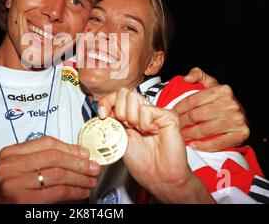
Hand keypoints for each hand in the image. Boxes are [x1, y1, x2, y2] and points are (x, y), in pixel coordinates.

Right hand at [0, 136, 100, 203]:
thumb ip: (44, 158)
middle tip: (93, 166)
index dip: (69, 147)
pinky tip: (82, 192)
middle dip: (78, 162)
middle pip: (53, 157)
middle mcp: (9, 167)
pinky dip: (75, 191)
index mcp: (9, 153)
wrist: (1, 211)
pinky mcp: (23, 201)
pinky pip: (58, 192)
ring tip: (90, 180)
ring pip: (58, 174)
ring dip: (80, 178)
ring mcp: (14, 184)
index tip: (84, 152)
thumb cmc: (15, 191)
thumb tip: (79, 153)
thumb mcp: (24, 169)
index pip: (46, 143)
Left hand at [98, 89, 214, 202]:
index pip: (115, 96)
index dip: (107, 102)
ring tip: (140, 131)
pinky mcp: (168, 115)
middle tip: (126, 127)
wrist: (158, 177)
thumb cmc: (142, 163)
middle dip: (119, 110)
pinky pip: (146, 110)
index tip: (103, 114)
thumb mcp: (118, 139)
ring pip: (134, 97)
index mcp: (129, 116)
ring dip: (131, 117)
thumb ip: (112, 122)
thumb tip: (101, 109)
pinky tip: (152, 133)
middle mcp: (141, 111)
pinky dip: (145, 124)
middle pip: (123, 92)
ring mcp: (155, 112)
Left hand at [174, 67, 249, 151]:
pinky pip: (218, 143)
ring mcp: (237, 120)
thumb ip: (198, 75)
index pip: (194, 100)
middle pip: (197, 115)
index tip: (171, 113)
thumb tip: (187, 78)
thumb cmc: (220, 99)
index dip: (179, 107)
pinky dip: (204, 145)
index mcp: (223, 90)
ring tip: (181, 136)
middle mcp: (231, 104)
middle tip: (174, 126)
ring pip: (205, 129)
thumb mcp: (210, 83)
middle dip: (182, 122)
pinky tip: (194, 144)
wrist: (240, 114)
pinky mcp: (241, 134)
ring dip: (190, 134)